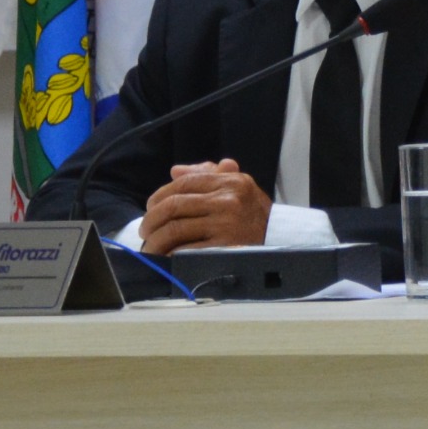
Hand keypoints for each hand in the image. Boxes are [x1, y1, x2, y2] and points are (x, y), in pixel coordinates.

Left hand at [140, 160, 270, 253]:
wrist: (282, 240)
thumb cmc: (255, 214)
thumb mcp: (239, 187)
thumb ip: (208, 175)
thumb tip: (175, 171)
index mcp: (231, 182)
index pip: (183, 183)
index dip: (159, 196)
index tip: (150, 208)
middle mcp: (228, 201)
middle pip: (173, 206)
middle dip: (151, 220)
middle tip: (145, 231)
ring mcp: (226, 225)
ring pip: (174, 230)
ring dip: (155, 241)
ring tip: (151, 247)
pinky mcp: (223, 248)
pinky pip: (185, 250)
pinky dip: (170, 255)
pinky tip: (166, 257)